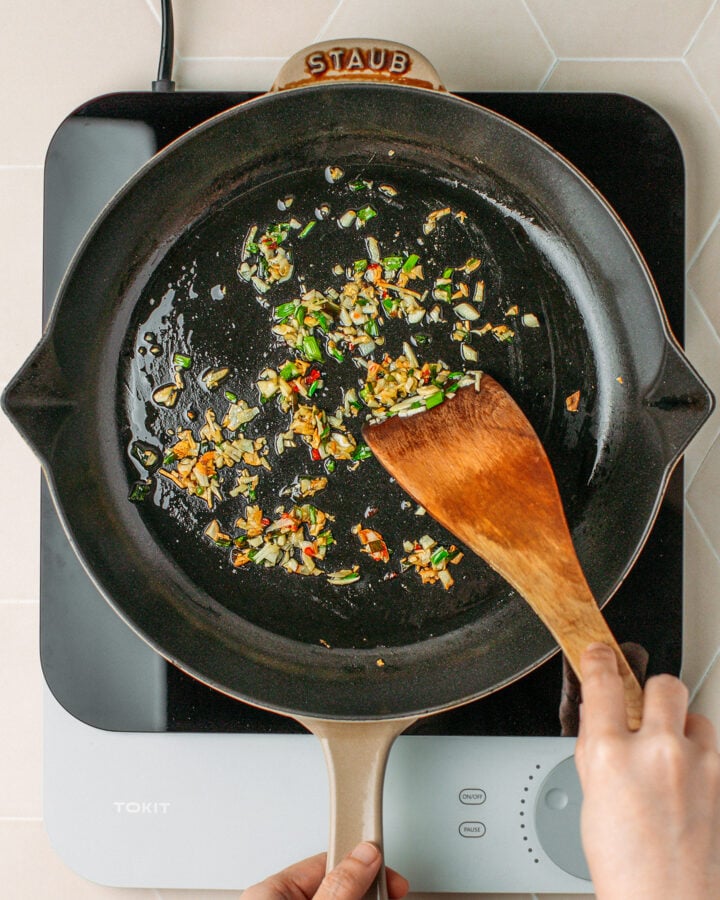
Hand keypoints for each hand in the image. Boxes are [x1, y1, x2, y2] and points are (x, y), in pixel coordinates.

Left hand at [242, 842, 408, 899]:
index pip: (329, 860)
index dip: (365, 863)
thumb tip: (365, 853)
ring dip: (366, 899)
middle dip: (368, 889)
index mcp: (270, 891)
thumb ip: (340, 886)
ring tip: (384, 899)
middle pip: (338, 883)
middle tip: (390, 896)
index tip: (391, 874)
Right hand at [576, 643, 719, 899]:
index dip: (600, 659)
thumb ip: (595, 746)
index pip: (604, 681)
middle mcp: (658, 753)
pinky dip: (701, 759)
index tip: (601, 653)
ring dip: (682, 730)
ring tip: (671, 761)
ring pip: (696, 717)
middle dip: (654, 692)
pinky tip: (688, 786)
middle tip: (648, 710)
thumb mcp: (591, 795)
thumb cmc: (626, 864)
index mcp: (611, 755)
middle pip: (664, 684)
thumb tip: (599, 713)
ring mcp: (700, 767)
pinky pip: (714, 749)